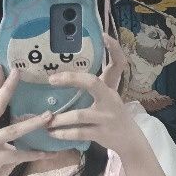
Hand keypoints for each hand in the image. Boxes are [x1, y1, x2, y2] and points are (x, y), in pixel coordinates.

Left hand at [45, 37, 141, 154]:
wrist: (129, 140)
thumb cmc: (113, 115)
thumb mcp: (108, 97)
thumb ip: (94, 86)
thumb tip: (67, 73)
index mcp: (110, 88)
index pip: (118, 63)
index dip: (114, 49)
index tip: (104, 35)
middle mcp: (110, 99)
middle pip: (92, 83)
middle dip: (71, 79)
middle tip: (52, 79)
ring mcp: (106, 117)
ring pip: (80, 115)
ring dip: (60, 118)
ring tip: (46, 119)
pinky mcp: (102, 134)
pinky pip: (79, 133)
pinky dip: (64, 133)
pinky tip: (52, 133)